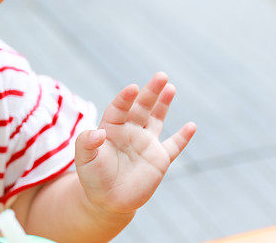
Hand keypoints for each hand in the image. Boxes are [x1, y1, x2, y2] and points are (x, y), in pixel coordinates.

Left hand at [74, 72, 195, 214]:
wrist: (107, 200)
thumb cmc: (93, 176)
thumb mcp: (84, 159)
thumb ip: (87, 143)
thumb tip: (98, 132)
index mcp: (111, 128)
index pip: (119, 108)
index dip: (125, 98)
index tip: (132, 88)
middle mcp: (130, 131)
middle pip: (141, 107)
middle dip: (151, 92)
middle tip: (161, 75)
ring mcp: (146, 143)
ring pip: (156, 119)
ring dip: (164, 104)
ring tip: (170, 87)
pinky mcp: (159, 159)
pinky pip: (174, 146)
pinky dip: (183, 137)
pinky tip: (192, 125)